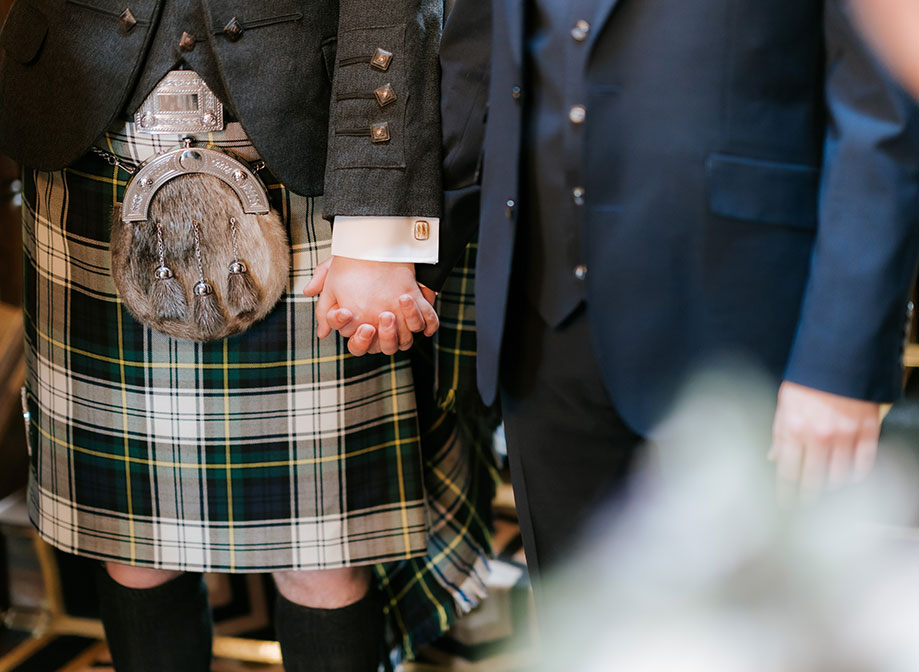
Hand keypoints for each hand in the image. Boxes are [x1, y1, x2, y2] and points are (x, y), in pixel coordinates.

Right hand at [303, 257, 438, 355]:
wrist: (388, 244)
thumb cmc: (359, 262)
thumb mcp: (336, 271)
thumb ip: (322, 286)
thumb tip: (316, 315)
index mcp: (362, 328)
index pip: (357, 345)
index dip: (356, 337)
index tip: (346, 313)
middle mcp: (383, 330)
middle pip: (381, 348)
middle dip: (382, 337)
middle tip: (380, 317)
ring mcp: (405, 323)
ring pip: (405, 341)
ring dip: (401, 329)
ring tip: (398, 303)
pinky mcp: (424, 312)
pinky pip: (428, 324)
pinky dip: (424, 318)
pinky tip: (410, 299)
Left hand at [769, 381, 880, 504]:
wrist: (838, 359)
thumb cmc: (808, 381)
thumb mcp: (784, 404)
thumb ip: (779, 434)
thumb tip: (773, 457)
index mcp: (794, 429)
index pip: (787, 472)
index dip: (785, 492)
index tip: (785, 504)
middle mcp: (819, 436)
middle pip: (813, 480)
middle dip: (808, 497)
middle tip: (807, 504)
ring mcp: (846, 435)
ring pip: (840, 476)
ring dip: (832, 487)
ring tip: (828, 491)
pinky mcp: (868, 430)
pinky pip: (865, 463)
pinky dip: (858, 475)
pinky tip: (851, 479)